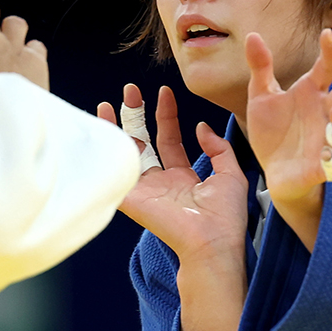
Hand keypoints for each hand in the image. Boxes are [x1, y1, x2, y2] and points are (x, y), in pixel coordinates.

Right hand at [97, 85, 247, 263]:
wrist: (212, 241)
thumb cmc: (225, 216)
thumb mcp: (230, 174)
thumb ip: (219, 148)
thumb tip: (201, 126)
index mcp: (182, 177)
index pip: (169, 139)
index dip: (166, 114)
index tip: (165, 92)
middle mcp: (160, 182)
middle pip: (143, 140)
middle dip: (136, 114)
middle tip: (130, 89)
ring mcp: (143, 190)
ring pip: (124, 153)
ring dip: (115, 128)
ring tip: (108, 103)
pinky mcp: (130, 198)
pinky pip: (114, 172)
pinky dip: (105, 152)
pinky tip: (100, 131)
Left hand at [245, 29, 331, 249]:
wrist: (273, 169)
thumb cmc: (272, 130)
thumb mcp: (261, 97)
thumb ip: (260, 67)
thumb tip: (252, 35)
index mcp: (312, 93)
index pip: (327, 68)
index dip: (330, 51)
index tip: (326, 34)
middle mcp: (325, 113)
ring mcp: (327, 140)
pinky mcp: (323, 166)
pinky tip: (326, 157)